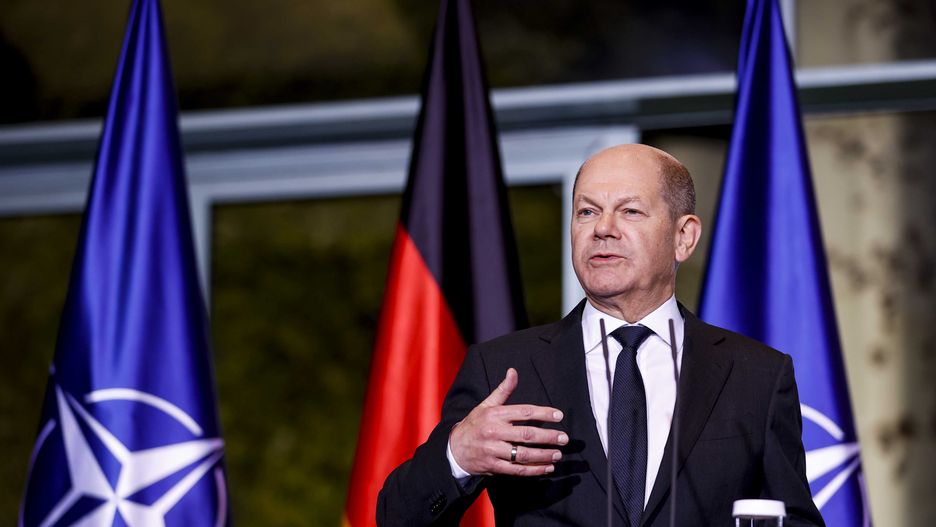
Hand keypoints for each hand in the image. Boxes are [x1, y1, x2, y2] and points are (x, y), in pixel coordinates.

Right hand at [449, 368, 567, 475]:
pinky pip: (517, 470)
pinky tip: (547, 467)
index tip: (559, 416)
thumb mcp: (486, 405)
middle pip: (526, 435)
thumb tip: (513, 371)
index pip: (523, 412)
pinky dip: (534, 470)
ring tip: (558, 454)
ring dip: (543, 455)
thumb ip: (503, 390)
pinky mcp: (493, 467)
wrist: (454, 449)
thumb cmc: (475, 424)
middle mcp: (494, 432)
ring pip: (523, 454)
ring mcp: (493, 451)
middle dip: (548, 437)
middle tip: (564, 438)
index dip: (543, 413)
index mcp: (494, 415)